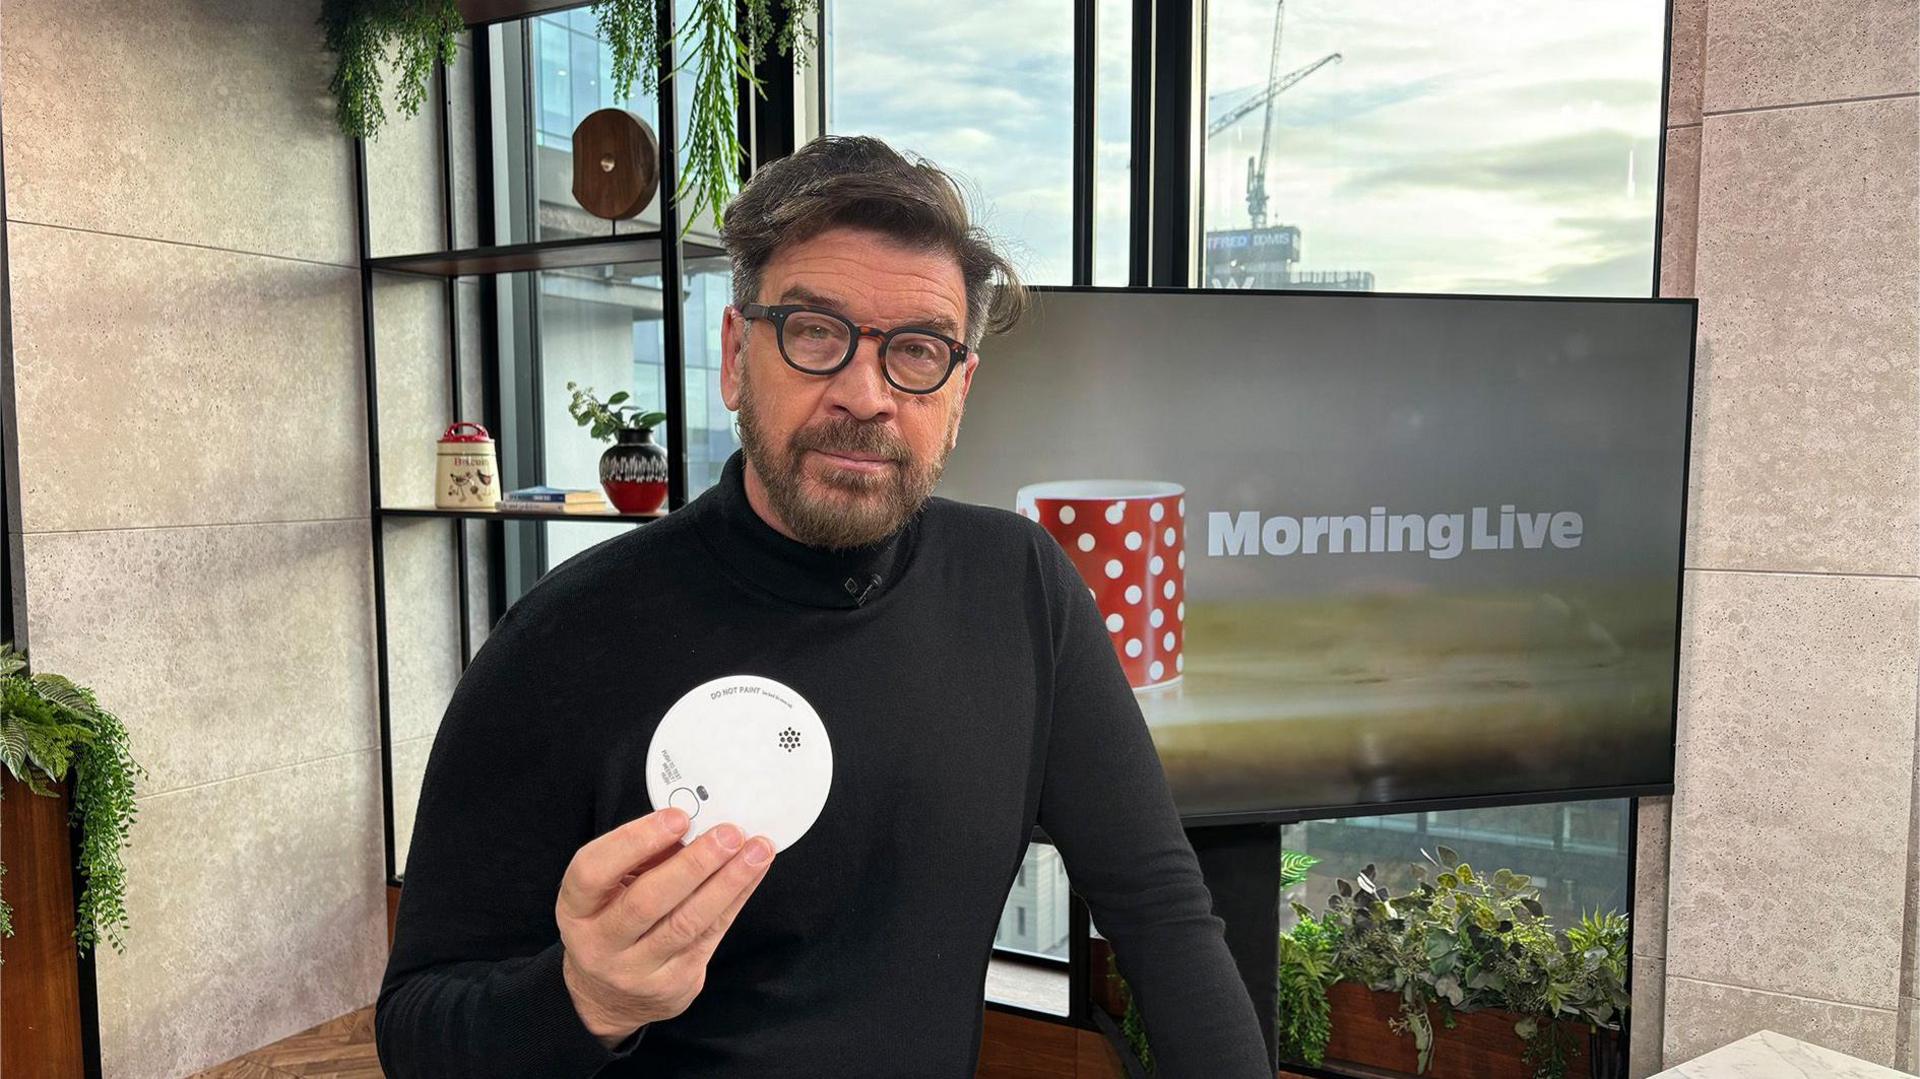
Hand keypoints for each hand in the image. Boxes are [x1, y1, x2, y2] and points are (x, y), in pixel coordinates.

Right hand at [555, 808, 774, 1047]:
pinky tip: (752, 874)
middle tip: (729, 833)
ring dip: (727, 882)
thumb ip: (642, 858)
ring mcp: (636, 971)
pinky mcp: (672, 985)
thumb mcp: (609, 889)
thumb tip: (694, 826)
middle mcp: (599, 944)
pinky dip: (735, 900)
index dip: (635, 841)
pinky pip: (710, 936)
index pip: (593, 872)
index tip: (678, 817)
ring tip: (756, 850)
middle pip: (647, 902)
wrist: (608, 996)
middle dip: (694, 863)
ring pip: (686, 923)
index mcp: (576, 909)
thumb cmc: (612, 922)